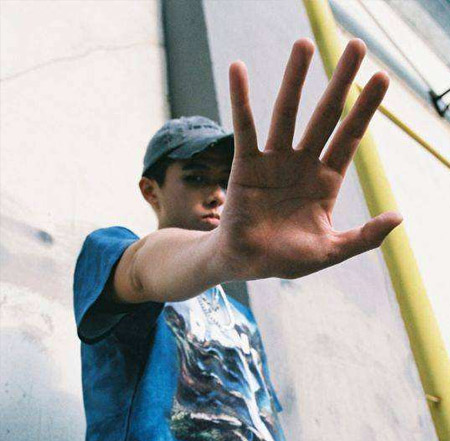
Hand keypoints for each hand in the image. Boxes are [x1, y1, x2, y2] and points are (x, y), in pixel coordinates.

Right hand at [216, 38, 402, 280]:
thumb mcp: (330, 252)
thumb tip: (398, 217)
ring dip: (295, 79)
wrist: (246, 262)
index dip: (365, 110)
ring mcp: (274, 161)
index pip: (349, 139)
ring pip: (286, 113)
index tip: (381, 78)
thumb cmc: (285, 258)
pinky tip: (238, 69)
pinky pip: (244, 127)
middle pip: (325, 116)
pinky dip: (241, 99)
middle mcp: (302, 164)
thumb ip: (363, 237)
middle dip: (340, 82)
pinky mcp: (246, 163)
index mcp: (325, 182)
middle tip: (355, 46)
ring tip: (304, 44)